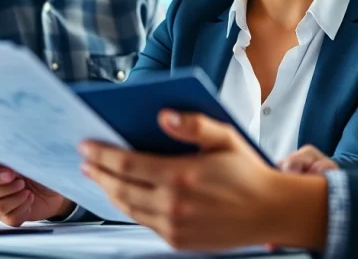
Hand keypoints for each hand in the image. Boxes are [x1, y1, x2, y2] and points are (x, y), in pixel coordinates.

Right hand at [0, 152, 74, 226]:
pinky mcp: (6, 216)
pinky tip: (29, 198)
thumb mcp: (26, 155)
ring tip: (26, 188)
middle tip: (16, 176)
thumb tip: (10, 146)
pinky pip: (7, 217)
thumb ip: (13, 151)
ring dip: (12, 196)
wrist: (53, 188)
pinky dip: (22, 207)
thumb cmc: (36, 167)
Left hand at [78, 110, 327, 250]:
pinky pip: (144, 223)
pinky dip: (129, 208)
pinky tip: (126, 196)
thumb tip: (163, 115)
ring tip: (99, 178)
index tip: (86, 146)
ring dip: (110, 192)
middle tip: (85, 161)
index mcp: (181, 176)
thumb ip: (193, 125)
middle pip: (121, 188)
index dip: (102, 154)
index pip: (127, 165)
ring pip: (128, 209)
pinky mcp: (178, 241)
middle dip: (98, 173)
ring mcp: (174, 227)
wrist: (271, 212)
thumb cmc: (249, 172)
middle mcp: (173, 205)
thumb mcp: (225, 138)